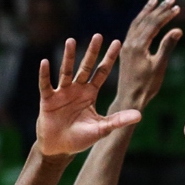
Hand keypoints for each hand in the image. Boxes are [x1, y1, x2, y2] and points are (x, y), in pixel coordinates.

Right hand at [33, 35, 137, 157]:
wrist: (59, 148)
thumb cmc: (80, 138)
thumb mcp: (102, 128)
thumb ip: (118, 120)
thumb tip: (140, 115)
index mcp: (90, 94)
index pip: (102, 73)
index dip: (109, 59)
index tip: (118, 43)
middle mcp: (77, 89)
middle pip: (86, 67)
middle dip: (92, 52)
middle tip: (98, 36)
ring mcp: (62, 93)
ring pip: (66, 71)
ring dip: (68, 57)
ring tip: (70, 41)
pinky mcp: (48, 100)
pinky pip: (46, 85)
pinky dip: (45, 74)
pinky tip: (45, 62)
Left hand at [115, 0, 182, 108]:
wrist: (129, 98)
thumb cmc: (147, 86)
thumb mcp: (159, 66)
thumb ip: (167, 47)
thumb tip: (177, 29)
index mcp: (138, 46)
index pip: (153, 25)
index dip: (166, 15)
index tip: (177, 7)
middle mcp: (130, 43)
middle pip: (145, 21)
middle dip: (159, 9)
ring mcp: (126, 46)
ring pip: (137, 23)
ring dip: (147, 12)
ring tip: (155, 1)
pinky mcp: (126, 50)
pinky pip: (133, 30)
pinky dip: (140, 21)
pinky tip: (145, 19)